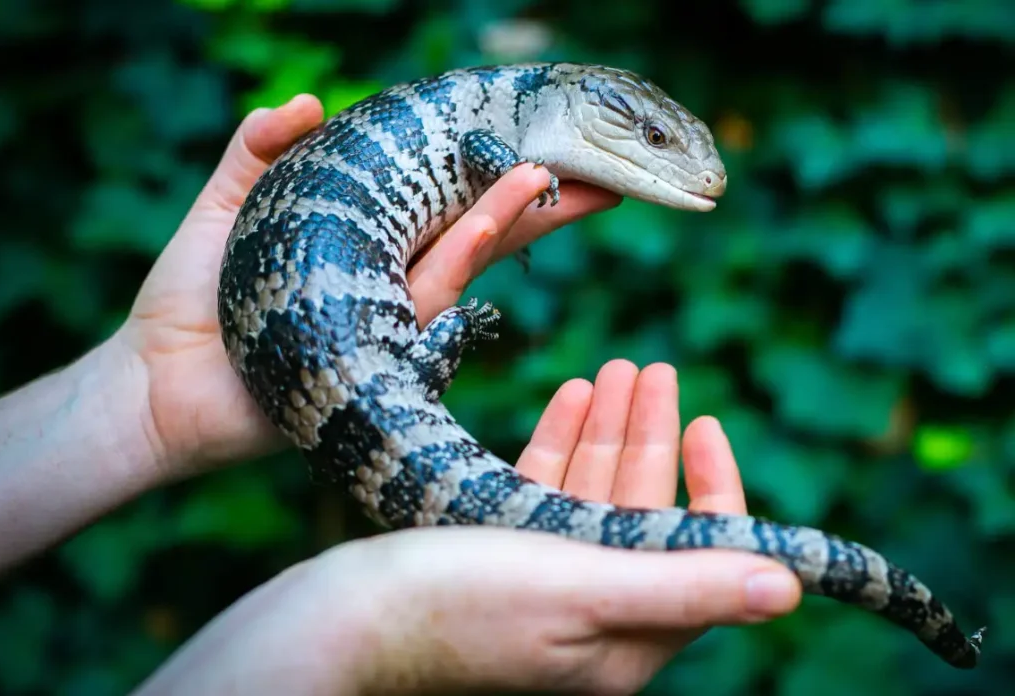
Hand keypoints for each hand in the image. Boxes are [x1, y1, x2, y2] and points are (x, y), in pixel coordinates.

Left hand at [116, 94, 621, 479]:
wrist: (158, 377)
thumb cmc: (190, 296)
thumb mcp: (225, 204)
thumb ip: (258, 149)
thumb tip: (312, 100)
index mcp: (361, 246)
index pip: (438, 203)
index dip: (485, 174)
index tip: (534, 141)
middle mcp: (387, 281)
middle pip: (474, 231)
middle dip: (534, 201)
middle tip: (595, 171)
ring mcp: (389, 317)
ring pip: (466, 261)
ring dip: (510, 216)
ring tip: (549, 175)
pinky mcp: (385, 351)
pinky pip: (433, 298)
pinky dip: (465, 253)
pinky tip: (496, 217)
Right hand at [135, 360, 801, 695]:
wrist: (336, 621)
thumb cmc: (453, 607)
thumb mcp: (580, 589)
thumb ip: (685, 583)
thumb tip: (789, 587)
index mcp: (626, 638)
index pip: (698, 555)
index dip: (711, 485)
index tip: (706, 419)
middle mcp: (591, 618)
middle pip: (640, 513)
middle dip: (649, 437)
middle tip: (655, 367)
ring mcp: (541, 587)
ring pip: (590, 495)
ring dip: (606, 431)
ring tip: (617, 369)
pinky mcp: (497, 558)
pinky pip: (542, 494)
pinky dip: (559, 444)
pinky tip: (569, 398)